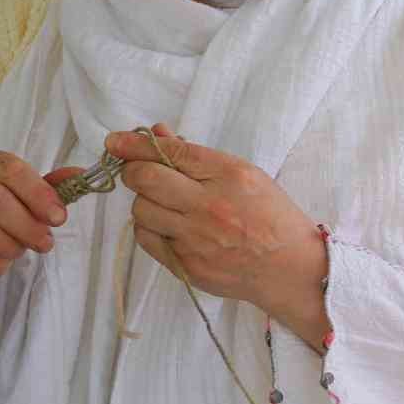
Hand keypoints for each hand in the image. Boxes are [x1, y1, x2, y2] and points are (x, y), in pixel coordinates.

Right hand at [0, 146, 76, 395]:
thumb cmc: (0, 221)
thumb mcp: (28, 201)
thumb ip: (52, 188)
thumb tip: (82, 175)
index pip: (10, 168)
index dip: (38, 194)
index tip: (58, 218)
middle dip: (25, 225)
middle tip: (43, 243)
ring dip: (3, 244)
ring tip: (16, 251)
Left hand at [106, 125, 330, 348]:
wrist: (289, 268)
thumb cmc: (269, 215)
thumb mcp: (243, 174)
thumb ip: (197, 156)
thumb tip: (157, 135)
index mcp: (229, 175)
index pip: (172, 153)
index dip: (136, 144)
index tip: (114, 141)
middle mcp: (210, 205)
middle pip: (146, 179)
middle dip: (133, 170)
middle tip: (137, 171)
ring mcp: (197, 238)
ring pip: (141, 209)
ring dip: (145, 201)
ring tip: (165, 203)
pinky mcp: (186, 264)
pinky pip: (146, 238)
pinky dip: (149, 226)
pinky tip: (166, 224)